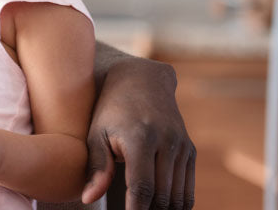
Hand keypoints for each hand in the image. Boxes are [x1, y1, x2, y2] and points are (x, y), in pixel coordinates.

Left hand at [81, 57, 195, 209]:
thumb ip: (96, 167)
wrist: (142, 81)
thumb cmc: (110, 109)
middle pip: (162, 195)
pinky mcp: (190, 150)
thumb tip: (88, 198)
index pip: (142, 187)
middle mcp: (167, 142)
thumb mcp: (96, 133)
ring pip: (178, 196)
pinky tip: (159, 209)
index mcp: (141, 137)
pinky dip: (176, 204)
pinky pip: (188, 189)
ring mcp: (182, 146)